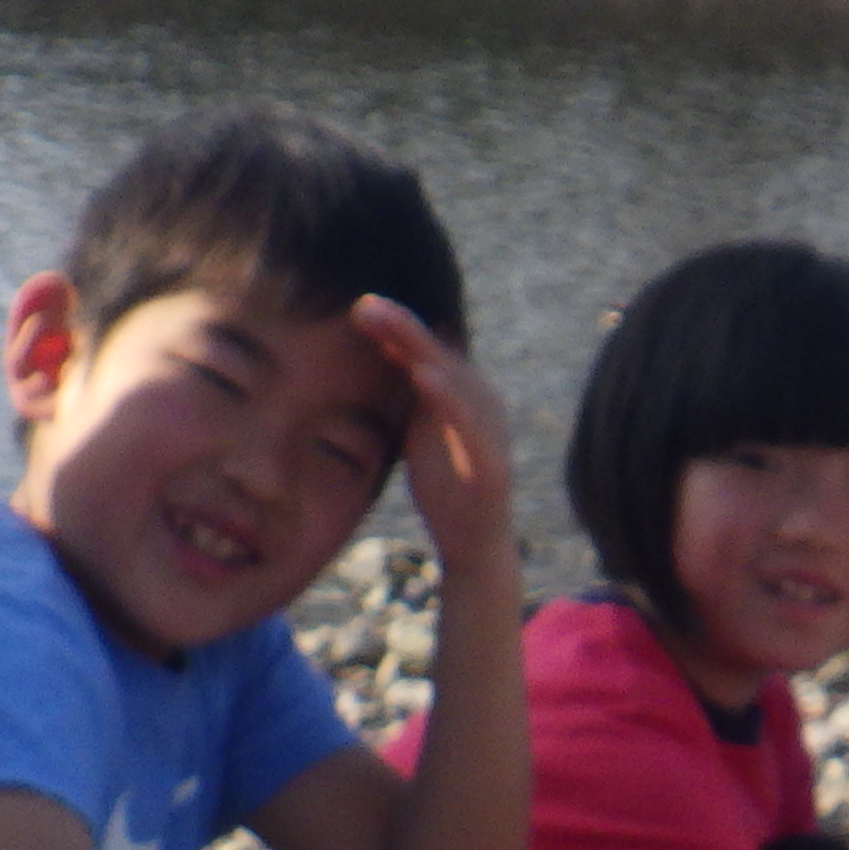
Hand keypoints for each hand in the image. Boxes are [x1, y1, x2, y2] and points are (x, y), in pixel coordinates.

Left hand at [353, 296, 513, 576]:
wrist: (475, 545)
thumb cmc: (446, 486)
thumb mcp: (418, 431)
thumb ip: (407, 395)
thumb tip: (378, 356)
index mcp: (462, 392)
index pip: (426, 348)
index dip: (395, 326)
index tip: (358, 306)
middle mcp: (481, 400)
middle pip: (438, 352)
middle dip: (402, 325)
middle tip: (363, 303)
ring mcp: (489, 427)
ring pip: (453, 376)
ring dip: (418, 346)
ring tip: (386, 321)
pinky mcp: (490, 460)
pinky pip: (468, 421)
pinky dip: (447, 395)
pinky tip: (423, 375)